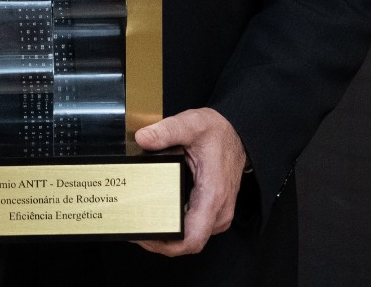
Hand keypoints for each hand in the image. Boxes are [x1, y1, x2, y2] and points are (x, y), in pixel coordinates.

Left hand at [133, 107, 247, 256]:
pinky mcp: (212, 212)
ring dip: (166, 235)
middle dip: (159, 241)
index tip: (144, 237)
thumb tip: (143, 138)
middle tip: (134, 228)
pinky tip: (155, 216)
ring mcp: (216, 214)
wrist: (236, 135)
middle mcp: (218, 211)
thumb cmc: (218, 134)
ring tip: (140, 223)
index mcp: (212, 195)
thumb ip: (167, 131)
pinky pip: (192, 228)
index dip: (166, 244)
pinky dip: (174, 227)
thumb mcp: (191, 124)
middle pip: (187, 243)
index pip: (192, 239)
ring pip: (189, 238)